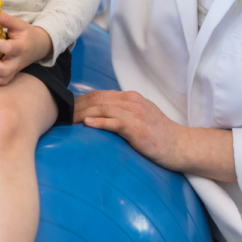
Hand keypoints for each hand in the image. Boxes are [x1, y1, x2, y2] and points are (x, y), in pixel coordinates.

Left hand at [0, 12, 53, 86]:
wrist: (38, 46)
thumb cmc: (26, 34)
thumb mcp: (19, 24)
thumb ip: (5, 19)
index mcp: (21, 47)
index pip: (8, 48)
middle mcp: (17, 61)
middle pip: (5, 70)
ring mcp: (14, 70)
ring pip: (2, 80)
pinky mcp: (10, 74)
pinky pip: (0, 82)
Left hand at [74, 90, 235, 181]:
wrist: (182, 146)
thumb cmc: (159, 135)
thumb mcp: (139, 118)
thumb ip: (121, 114)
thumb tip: (95, 119)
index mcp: (130, 98)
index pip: (98, 94)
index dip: (79, 101)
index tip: (64, 109)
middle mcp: (132, 102)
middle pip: (97, 99)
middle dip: (76, 106)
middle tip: (59, 115)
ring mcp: (136, 114)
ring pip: (103, 108)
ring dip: (82, 113)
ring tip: (67, 120)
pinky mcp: (139, 129)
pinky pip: (116, 122)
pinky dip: (100, 122)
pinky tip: (87, 124)